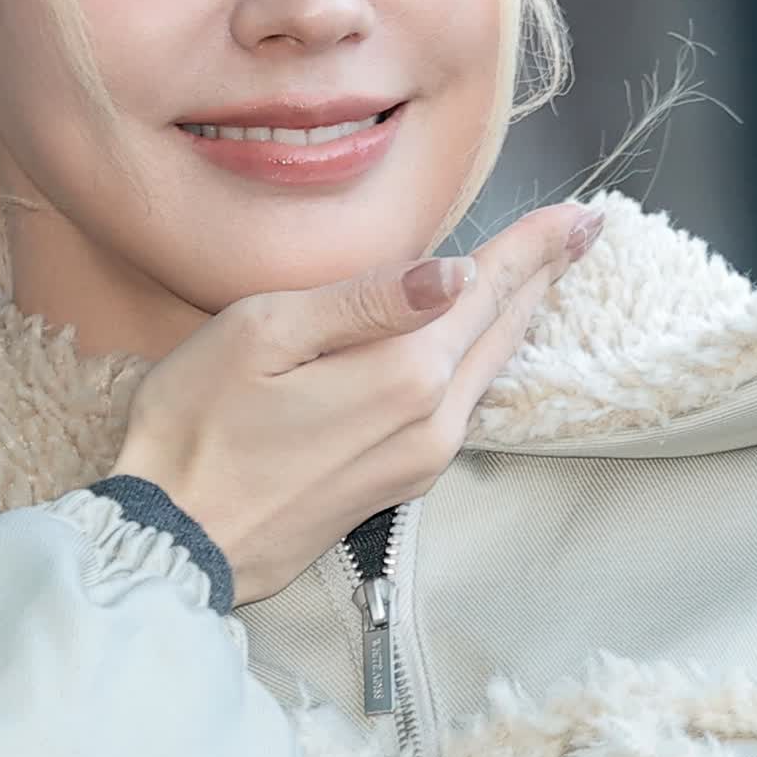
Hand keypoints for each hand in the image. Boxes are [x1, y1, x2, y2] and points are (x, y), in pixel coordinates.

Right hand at [106, 202, 603, 605]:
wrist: (172, 542)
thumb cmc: (196, 425)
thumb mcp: (262, 334)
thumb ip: (362, 302)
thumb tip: (451, 273)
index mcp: (404, 373)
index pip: (485, 288)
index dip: (535, 245)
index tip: (581, 215)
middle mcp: (432, 421)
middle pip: (500, 330)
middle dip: (543, 275)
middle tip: (585, 232)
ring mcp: (421, 460)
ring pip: (488, 370)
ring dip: (519, 316)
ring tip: (546, 273)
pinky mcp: (401, 484)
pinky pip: (464, 405)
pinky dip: (485, 358)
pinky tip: (484, 340)